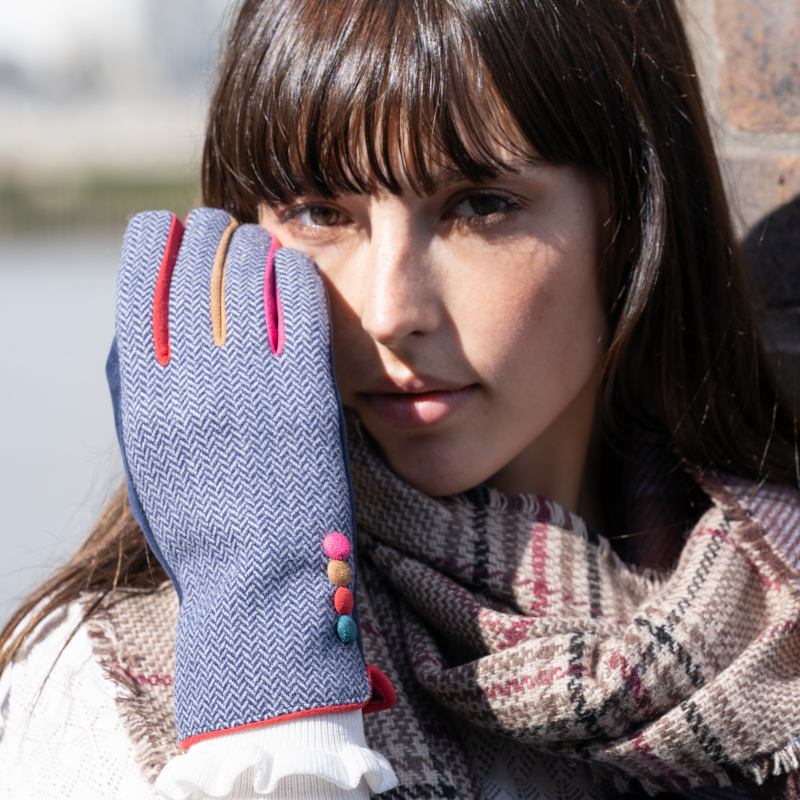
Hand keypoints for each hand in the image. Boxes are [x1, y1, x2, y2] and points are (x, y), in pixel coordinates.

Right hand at [107, 208, 392, 746]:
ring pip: (251, 268)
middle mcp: (191, 375)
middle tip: (226, 232)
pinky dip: (294, 275)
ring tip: (260, 250)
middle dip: (212, 232)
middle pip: (200, 258)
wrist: (258, 584)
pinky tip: (293, 274)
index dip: (160, 237)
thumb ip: (136, 380)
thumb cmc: (197, 521)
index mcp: (141, 387)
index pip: (142, 271)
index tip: (175, 232)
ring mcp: (252, 382)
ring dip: (256, 246)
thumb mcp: (142, 453)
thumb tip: (146, 309)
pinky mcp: (307, 394)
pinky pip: (300, 303)